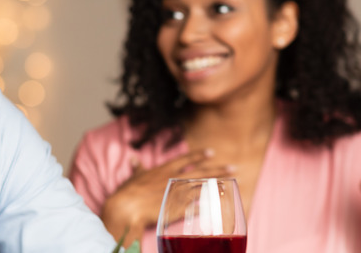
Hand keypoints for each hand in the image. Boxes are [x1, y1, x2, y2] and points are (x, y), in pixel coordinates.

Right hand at [100, 149, 233, 245]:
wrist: (127, 206)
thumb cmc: (129, 191)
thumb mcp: (133, 177)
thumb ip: (137, 169)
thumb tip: (133, 159)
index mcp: (164, 170)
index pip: (185, 159)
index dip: (199, 155)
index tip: (212, 152)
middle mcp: (174, 179)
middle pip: (200, 172)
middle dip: (218, 169)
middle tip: (233, 168)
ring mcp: (177, 193)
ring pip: (202, 188)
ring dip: (218, 186)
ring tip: (232, 184)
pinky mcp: (178, 208)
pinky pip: (196, 206)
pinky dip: (207, 205)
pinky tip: (218, 205)